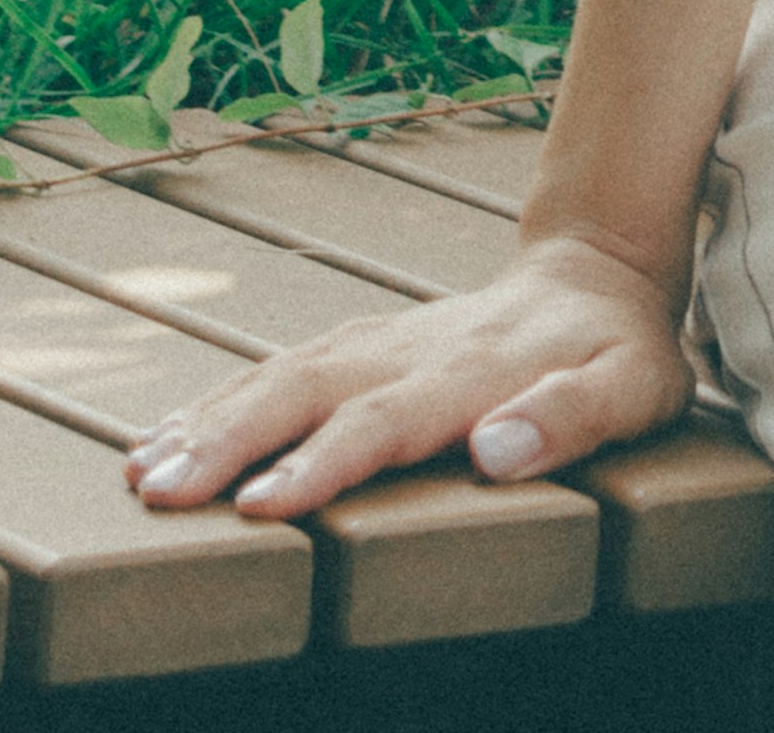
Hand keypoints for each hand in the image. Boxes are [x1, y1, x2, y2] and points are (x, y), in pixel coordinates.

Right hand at [123, 234, 693, 520]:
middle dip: (232, 437)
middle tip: (159, 488)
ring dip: (212, 418)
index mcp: (475, 370)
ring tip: (141, 470)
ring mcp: (383, 340)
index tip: (262, 505)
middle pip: (311, 387)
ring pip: (284, 372)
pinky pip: (284, 368)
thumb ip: (572, 414)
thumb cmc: (620, 351)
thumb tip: (497, 448)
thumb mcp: (633, 386)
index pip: (388, 420)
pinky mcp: (364, 344)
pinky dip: (221, 400)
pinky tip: (166, 438)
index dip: (324, 462)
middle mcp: (414, 349)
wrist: (600, 268)